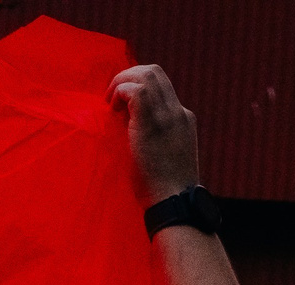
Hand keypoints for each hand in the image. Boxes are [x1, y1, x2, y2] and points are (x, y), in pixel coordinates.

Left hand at [108, 65, 199, 205]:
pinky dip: (120, 92)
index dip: (137, 86)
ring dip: (122, 82)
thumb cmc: (165, 189)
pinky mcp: (152, 124)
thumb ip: (156, 137)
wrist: (174, 202)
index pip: (161, 86)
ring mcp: (167, 116)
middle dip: (128, 76)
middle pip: (154, 72)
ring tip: (110, 102)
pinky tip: (112, 108)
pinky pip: (136, 90)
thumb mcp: (168, 156)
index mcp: (184, 118)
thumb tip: (131, 127)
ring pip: (146, 74)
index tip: (122, 104)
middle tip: (112, 97)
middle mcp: (178, 112)